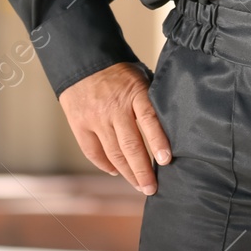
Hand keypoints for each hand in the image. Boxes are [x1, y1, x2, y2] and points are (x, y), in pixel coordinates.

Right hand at [58, 60, 171, 195]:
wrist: (83, 62)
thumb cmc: (118, 71)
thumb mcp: (140, 76)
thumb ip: (150, 99)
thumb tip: (170, 125)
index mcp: (134, 92)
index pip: (149, 119)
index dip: (158, 141)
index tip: (166, 160)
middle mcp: (114, 107)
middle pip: (131, 144)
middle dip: (143, 170)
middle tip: (152, 188)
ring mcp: (95, 117)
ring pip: (113, 152)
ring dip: (127, 172)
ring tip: (139, 185)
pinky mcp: (79, 124)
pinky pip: (93, 152)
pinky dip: (105, 165)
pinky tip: (116, 172)